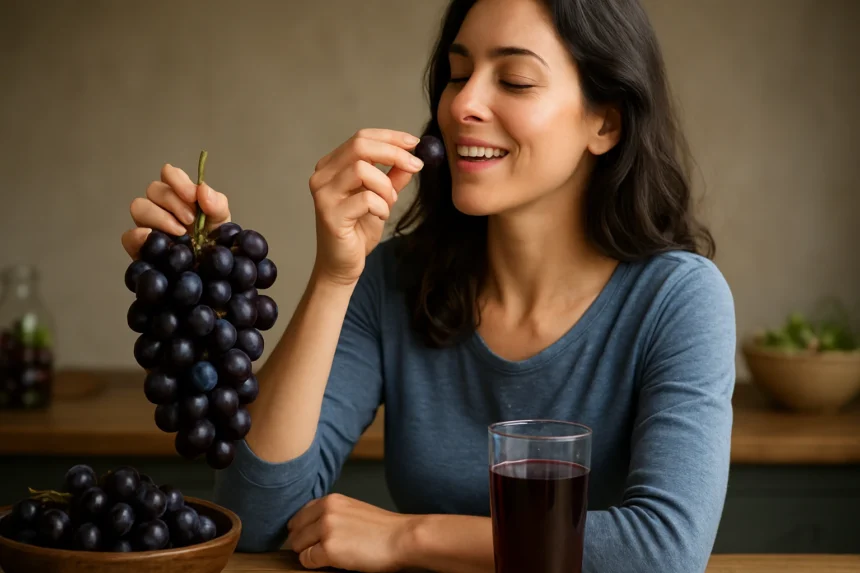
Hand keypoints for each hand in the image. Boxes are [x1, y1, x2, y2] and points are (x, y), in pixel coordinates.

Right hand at [121, 163, 230, 258]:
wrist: (211, 272)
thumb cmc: (214, 243)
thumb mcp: (222, 222)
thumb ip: (217, 204)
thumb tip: (202, 189)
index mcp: (180, 196)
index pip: (169, 174)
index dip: (178, 180)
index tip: (192, 196)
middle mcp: (160, 207)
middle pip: (154, 189)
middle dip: (174, 202)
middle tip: (191, 221)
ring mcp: (148, 225)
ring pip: (139, 207)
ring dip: (160, 217)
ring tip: (181, 234)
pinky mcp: (140, 247)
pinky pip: (128, 235)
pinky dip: (140, 236)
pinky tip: (161, 242)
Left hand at [286, 493, 416, 571]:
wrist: (402, 538)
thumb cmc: (384, 529)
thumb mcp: (353, 510)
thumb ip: (331, 513)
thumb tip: (311, 527)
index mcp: (331, 500)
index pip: (301, 514)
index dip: (303, 529)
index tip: (310, 538)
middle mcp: (325, 511)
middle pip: (295, 531)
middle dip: (303, 543)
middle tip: (320, 550)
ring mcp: (326, 530)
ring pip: (298, 546)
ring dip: (309, 553)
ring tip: (329, 555)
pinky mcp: (328, 549)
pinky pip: (307, 560)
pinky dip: (315, 564)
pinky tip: (333, 562)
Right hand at [309, 128, 424, 285]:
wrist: (343, 265)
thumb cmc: (358, 230)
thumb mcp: (382, 197)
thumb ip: (393, 177)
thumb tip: (412, 156)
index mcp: (332, 166)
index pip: (361, 138)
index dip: (390, 137)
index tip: (415, 142)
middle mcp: (322, 176)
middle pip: (359, 146)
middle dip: (394, 153)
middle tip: (416, 165)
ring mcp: (323, 194)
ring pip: (362, 170)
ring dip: (386, 186)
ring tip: (389, 203)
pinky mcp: (330, 214)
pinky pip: (366, 198)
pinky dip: (382, 206)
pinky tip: (380, 216)